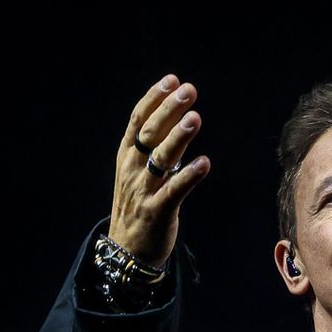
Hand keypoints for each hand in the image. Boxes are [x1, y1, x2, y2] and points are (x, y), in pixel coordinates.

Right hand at [109, 74, 211, 266]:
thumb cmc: (139, 205)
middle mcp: (131, 170)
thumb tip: (179, 114)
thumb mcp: (140, 172)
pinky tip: (205, 163)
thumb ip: (158, 146)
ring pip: (160, 159)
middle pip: (149, 134)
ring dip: (178, 137)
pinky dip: (189, 176)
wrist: (126, 251)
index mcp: (126, 157)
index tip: (171, 80)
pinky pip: (174, 191)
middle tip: (188, 90)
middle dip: (169, 110)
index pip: (137, 121)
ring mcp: (143, 191)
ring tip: (196, 118)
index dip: (154, 99)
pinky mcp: (156, 212)